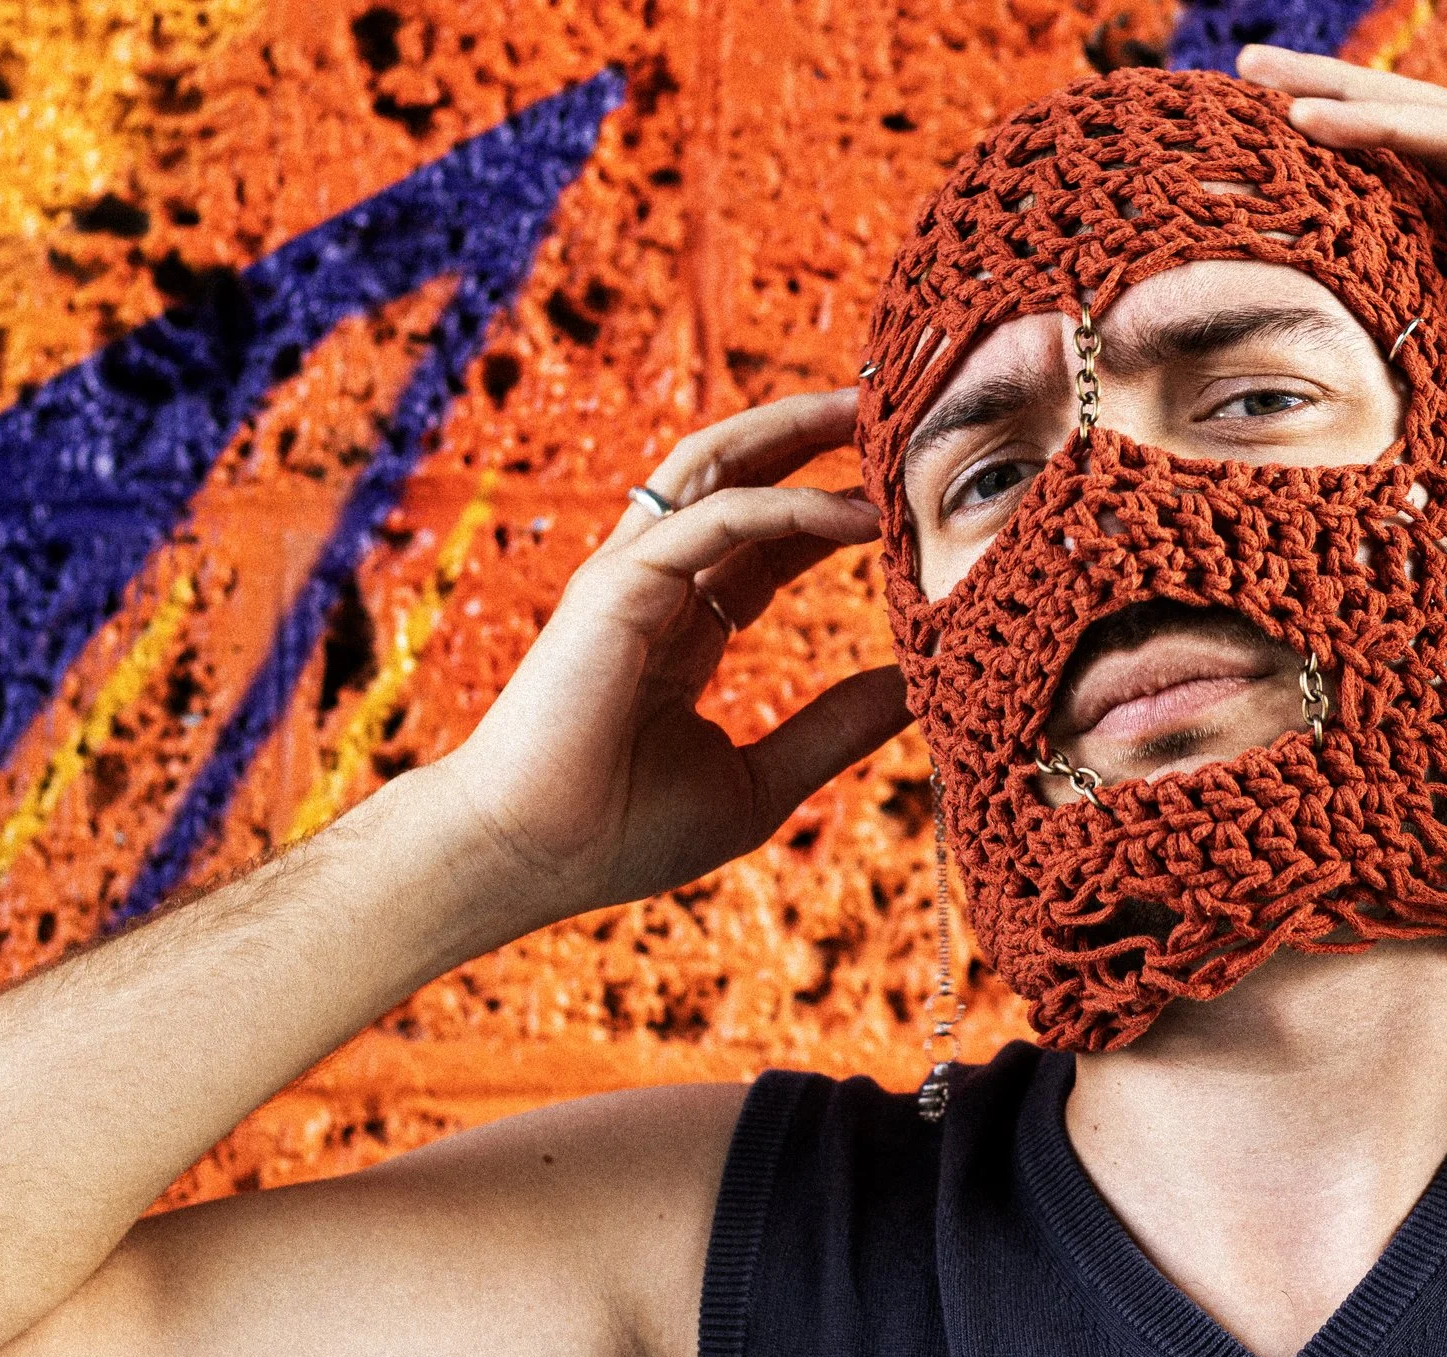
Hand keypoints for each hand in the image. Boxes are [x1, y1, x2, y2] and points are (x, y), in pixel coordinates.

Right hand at [434, 390, 908, 926]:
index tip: (909, 493)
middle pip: (742, 475)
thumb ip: (834, 727)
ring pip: (717, 466)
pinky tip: (856, 513)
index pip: (768, 538)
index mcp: (683, 625)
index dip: (834, 507)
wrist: (529, 859)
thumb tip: (917, 689)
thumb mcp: (761, 778)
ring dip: (795, 431)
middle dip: (813, 434)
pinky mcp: (616, 586)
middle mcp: (656, 584)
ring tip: (875, 414)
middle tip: (895, 407)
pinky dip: (787, 505)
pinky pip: (713, 520)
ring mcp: (630, 577)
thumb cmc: (622, 833)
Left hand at [1239, 46, 1446, 534]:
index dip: (1366, 197)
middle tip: (1246, 100)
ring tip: (1255, 79)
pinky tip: (1315, 117)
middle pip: (1415, 155)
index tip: (1292, 198)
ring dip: (1339, 100)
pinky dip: (1384, 128)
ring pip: (1424, 129)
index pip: (1434, 219)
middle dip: (1335, 121)